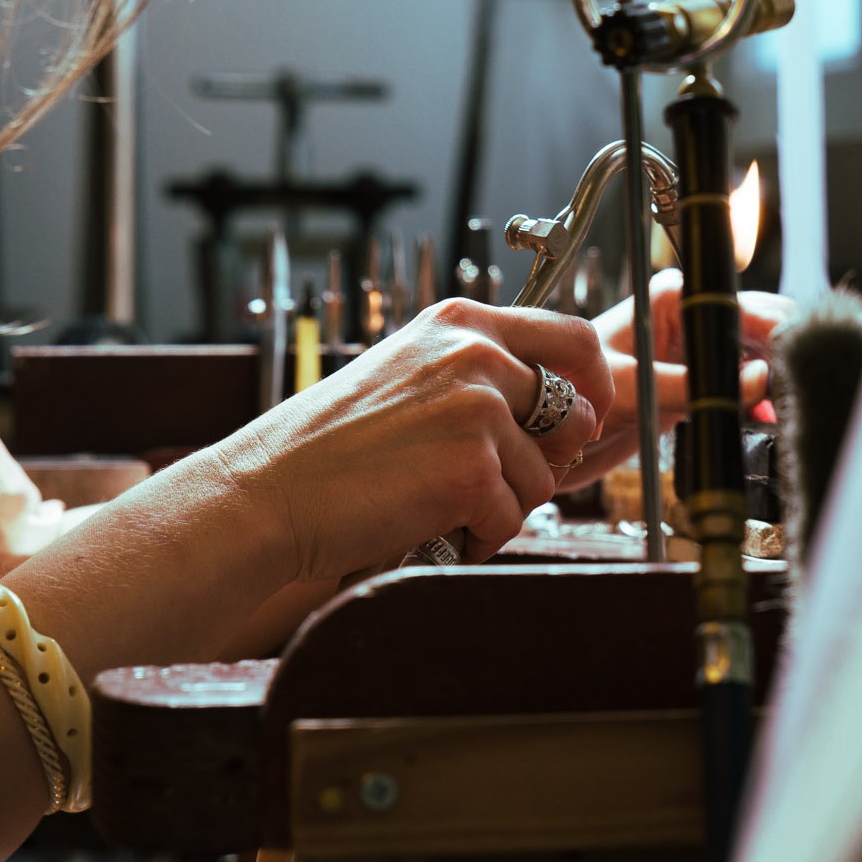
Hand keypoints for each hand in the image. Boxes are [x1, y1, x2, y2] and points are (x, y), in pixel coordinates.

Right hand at [210, 299, 613, 581]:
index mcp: (461, 324)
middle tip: (496, 479)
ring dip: (500, 505)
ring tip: (435, 503)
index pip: (573, 337)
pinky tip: (427, 525)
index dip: (594, 384)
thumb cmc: (331, 447)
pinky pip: (512, 520)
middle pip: (575, 412)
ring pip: (544, 477)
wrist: (267, 493)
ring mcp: (476, 411)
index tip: (589, 415)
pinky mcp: (472, 470)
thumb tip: (564, 409)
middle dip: (551, 457)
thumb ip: (481, 377)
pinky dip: (477, 537)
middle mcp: (475, 355)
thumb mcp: (411, 375)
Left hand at [569, 270, 792, 487]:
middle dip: (780, 356)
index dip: (774, 332)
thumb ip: (694, 385)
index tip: (794, 359)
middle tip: (799, 388)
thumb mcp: (632, 388)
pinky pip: (739, 389)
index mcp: (672, 299)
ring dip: (774, 381)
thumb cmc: (564, 390)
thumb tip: (756, 379)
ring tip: (790, 407)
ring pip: (754, 361)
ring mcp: (694, 355)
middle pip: (756, 331)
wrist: (538, 432)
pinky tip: (766, 419)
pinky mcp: (694, 387)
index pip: (741, 308)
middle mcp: (688, 321)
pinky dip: (757, 403)